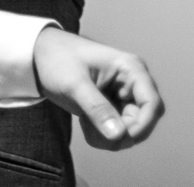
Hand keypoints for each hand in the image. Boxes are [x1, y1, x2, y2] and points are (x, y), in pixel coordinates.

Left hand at [33, 27, 163, 150]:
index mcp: (131, 69)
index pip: (152, 104)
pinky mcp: (113, 108)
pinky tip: (85, 122)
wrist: (40, 56)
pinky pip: (117, 132)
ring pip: (130, 131)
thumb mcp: (75, 84)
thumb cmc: (58, 60)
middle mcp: (133, 83)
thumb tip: (120, 135)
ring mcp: (124, 97)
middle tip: (90, 130)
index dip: (142, 126)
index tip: (118, 138)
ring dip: (108, 137)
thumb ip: (97, 109)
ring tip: (84, 122)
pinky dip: (102, 135)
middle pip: (143, 122)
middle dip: (119, 133)